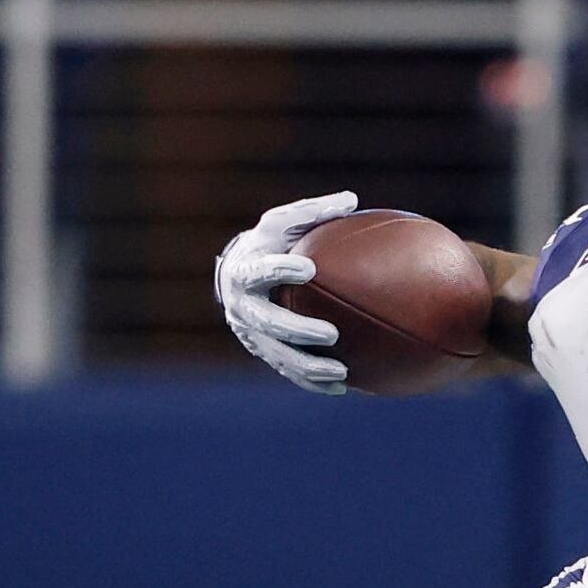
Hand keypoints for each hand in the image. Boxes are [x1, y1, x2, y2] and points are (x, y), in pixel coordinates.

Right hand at [212, 191, 357, 389]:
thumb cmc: (267, 244)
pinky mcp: (263, 353)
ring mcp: (251, 335)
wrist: (236, 277)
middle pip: (269, 323)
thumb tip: (351, 200)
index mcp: (246, 271)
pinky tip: (343, 388)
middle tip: (331, 334)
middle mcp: (243, 307)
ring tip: (342, 373)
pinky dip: (313, 382)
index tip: (308, 269)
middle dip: (298, 330)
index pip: (260, 271)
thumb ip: (312, 213)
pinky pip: (288, 371)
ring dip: (309, 367)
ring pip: (278, 356)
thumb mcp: (282, 224)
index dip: (281, 270)